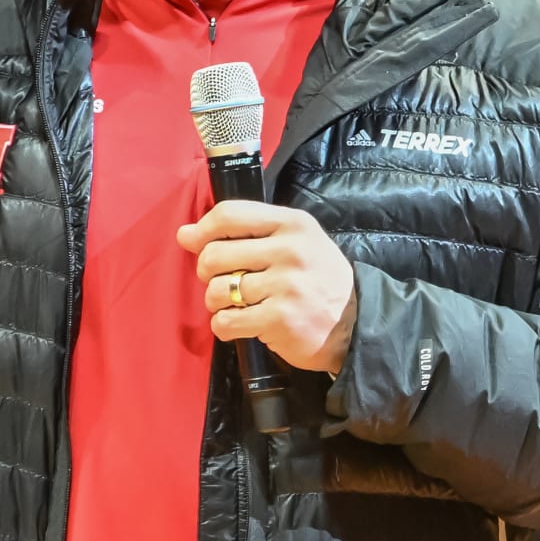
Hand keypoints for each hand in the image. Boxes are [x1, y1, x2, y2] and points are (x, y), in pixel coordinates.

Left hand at [177, 201, 356, 374]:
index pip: (230, 215)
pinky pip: (226, 321)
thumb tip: (184, 234)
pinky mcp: (280, 319)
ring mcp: (286, 286)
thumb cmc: (316, 278)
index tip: (193, 241)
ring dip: (216, 301)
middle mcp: (289, 250)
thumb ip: (243, 232)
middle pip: (215, 254)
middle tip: (222, 280)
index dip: (202, 229)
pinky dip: (224, 326)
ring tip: (235, 303)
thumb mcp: (293, 241)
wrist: (355, 324)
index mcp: (291, 223)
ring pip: (216, 290)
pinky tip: (238, 323)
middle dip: (207, 271)